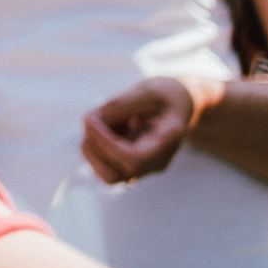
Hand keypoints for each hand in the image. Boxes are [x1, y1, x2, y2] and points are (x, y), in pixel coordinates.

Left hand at [83, 76, 218, 183]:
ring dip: (91, 148)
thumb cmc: (164, 94)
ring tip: (101, 120)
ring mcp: (144, 169)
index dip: (105, 144)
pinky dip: (95, 147)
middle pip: (114, 177)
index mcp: (166, 142)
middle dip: (93, 151)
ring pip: (106, 175)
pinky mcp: (131, 167)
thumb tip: (87, 122)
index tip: (90, 120)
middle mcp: (155, 162)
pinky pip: (105, 166)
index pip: (133, 160)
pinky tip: (105, 126)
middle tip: (91, 122)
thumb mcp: (145, 91)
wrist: (179, 105)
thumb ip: (117, 106)